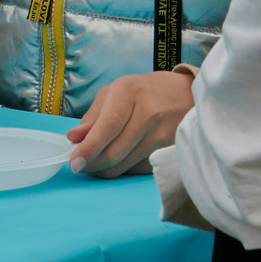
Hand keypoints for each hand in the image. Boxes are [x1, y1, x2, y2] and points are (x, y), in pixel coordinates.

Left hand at [65, 70, 195, 176]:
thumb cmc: (143, 92)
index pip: (107, 126)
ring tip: (94, 163)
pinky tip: (116, 162)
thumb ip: (93, 116)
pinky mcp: (171, 149)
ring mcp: (163, 133)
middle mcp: (148, 113)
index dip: (89, 147)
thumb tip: (73, 138)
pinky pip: (139, 168)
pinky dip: (123, 169)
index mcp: (129, 92)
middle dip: (92, 163)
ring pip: (126, 163)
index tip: (74, 163)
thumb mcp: (114, 92)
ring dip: (105, 168)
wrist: (187, 94)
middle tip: (79, 165)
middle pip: (116, 150)